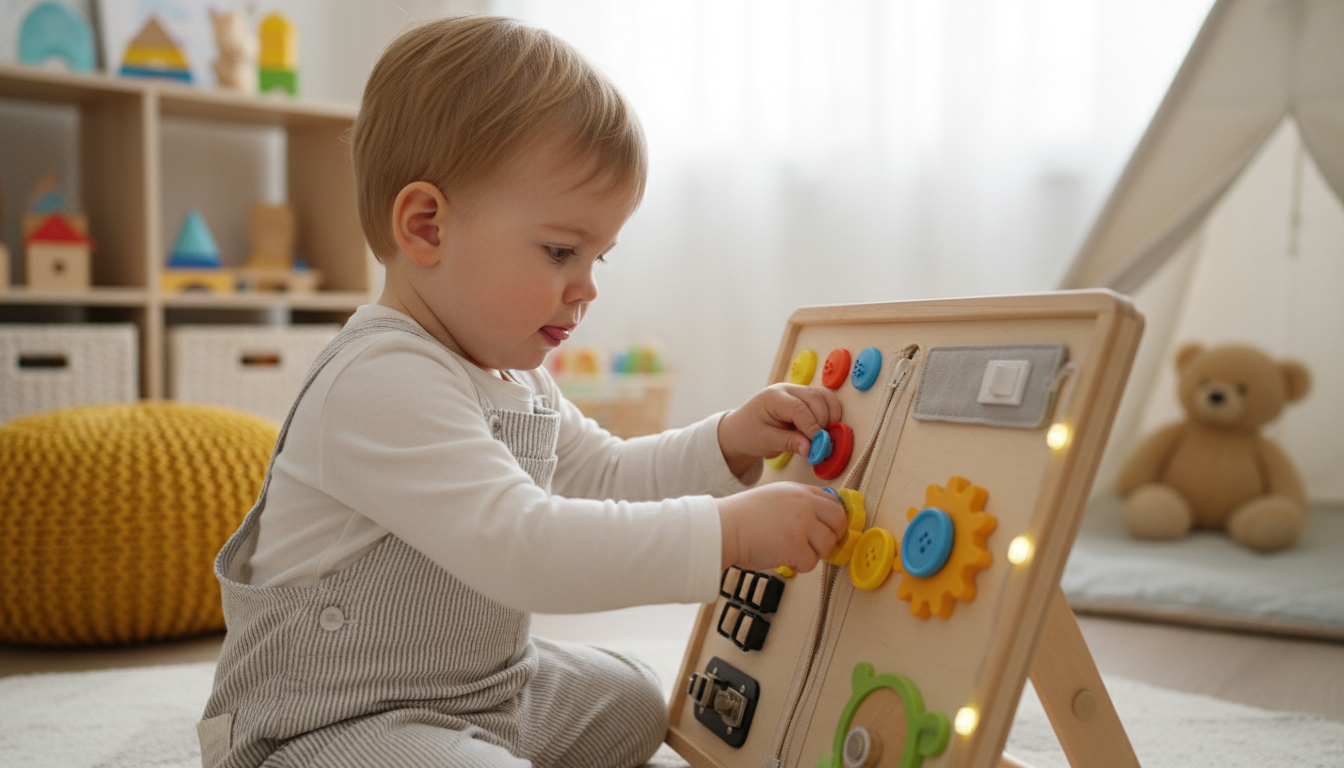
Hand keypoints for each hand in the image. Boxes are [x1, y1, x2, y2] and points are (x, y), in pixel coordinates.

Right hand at [717, 482, 846, 571]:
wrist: (725, 527)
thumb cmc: (744, 516)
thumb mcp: (776, 496)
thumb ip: (799, 503)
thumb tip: (820, 520)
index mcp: (800, 491)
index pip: (834, 502)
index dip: (834, 519)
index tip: (829, 529)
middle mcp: (805, 505)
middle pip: (838, 522)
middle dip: (831, 537)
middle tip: (816, 545)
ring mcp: (802, 525)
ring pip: (827, 545)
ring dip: (813, 553)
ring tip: (793, 551)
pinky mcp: (796, 546)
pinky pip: (811, 563)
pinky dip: (799, 566)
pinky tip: (785, 559)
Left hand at [718, 384, 842, 476]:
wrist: (740, 430)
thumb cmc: (748, 434)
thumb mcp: (765, 441)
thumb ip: (789, 443)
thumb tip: (811, 448)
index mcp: (773, 397)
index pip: (799, 408)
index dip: (811, 427)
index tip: (817, 444)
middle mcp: (787, 389)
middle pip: (815, 399)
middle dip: (822, 422)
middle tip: (821, 444)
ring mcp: (797, 391)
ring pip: (824, 397)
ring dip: (830, 416)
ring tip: (823, 436)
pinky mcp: (804, 398)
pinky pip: (824, 400)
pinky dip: (829, 413)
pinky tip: (825, 429)